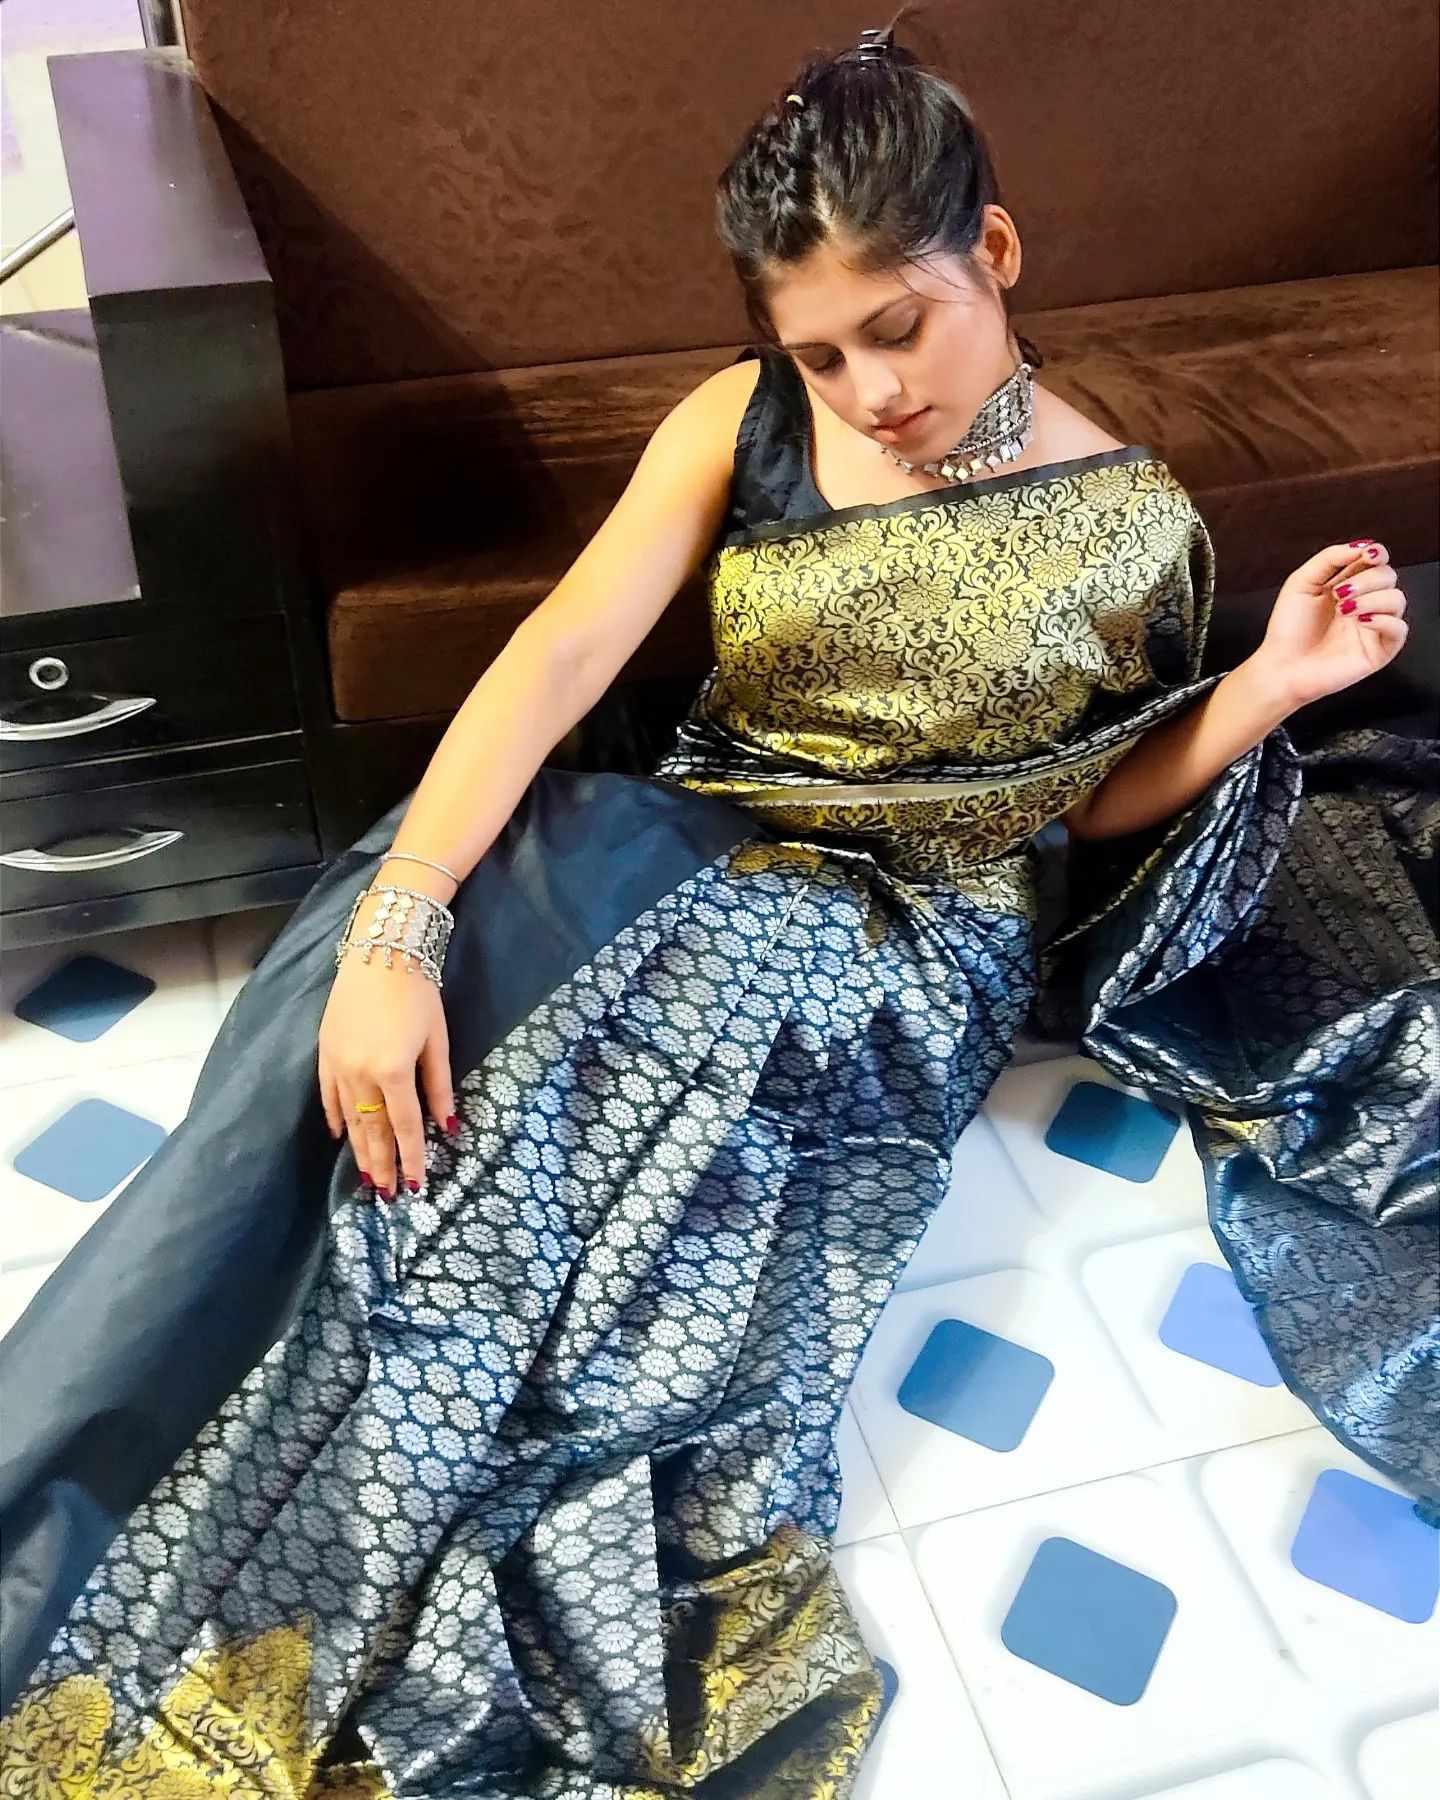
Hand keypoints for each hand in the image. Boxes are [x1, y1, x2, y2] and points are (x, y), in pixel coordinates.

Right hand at [317, 918, 456, 1203]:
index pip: (404, 1127)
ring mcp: (337, 1064)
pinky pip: (328, 1095)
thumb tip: (448, 1127)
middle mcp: (360, 1074)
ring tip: (367, 1177)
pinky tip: (339, 1137)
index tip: (417, 1185)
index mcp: (393, 1071)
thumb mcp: (438, 1040)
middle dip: (382, 1164)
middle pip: (372, 1130)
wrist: (379, 951)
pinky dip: (335, 1118)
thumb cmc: (418, 993)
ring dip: (359, 1149)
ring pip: (349, 1118)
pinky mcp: (324, 1052)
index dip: (412, 1158)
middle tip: (388, 1195)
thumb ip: (440, 1087)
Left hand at [1252, 539, 1408, 710]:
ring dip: (1372, 598)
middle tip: (1339, 593)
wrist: (1281, 667)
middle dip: (1367, 579)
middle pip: (1388, 576)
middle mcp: (1364, 604)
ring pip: (1397, 599)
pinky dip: (1383, 620)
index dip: (1377, 553)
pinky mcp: (1379, 651)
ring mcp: (1373, 627)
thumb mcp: (1301, 582)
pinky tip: (1361, 621)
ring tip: (1344, 610)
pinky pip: (1399, 629)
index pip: (1376, 561)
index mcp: (1347, 586)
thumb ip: (1330, 558)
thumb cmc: (1287, 629)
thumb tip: (1363, 545)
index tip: (1367, 555)